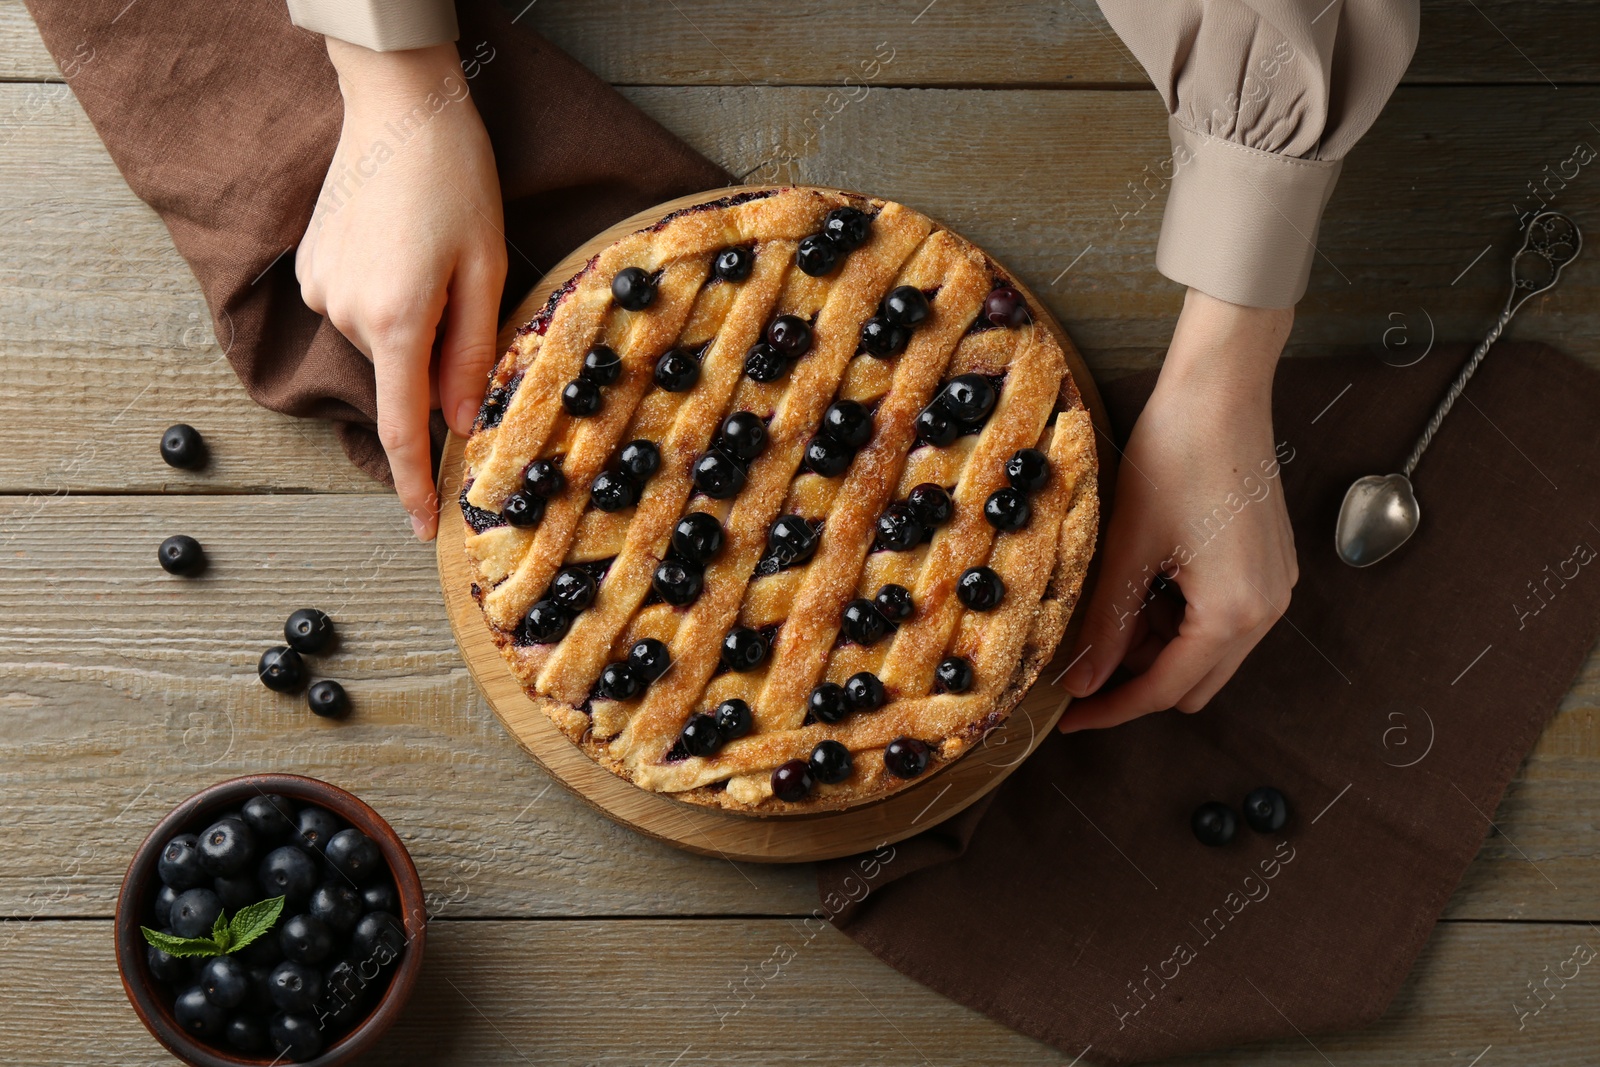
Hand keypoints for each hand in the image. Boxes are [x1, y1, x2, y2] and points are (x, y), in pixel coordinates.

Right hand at [296, 39, 507, 539]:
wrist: (399, 106)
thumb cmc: (457, 182)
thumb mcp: (487, 271)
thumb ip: (471, 354)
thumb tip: (460, 424)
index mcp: (397, 322)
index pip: (402, 428)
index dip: (414, 483)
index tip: (422, 528)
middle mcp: (346, 314)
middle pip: (402, 373)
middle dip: (435, 361)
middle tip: (464, 292)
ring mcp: (320, 290)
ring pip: (382, 340)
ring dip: (414, 321)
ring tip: (434, 255)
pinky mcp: (310, 267)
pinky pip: (359, 308)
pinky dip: (388, 296)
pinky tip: (403, 247)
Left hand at [1058, 289, 1297, 730]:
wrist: (1221, 393)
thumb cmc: (1175, 460)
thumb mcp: (1128, 551)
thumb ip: (1107, 626)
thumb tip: (1082, 683)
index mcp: (1233, 615)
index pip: (1164, 690)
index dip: (1111, 708)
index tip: (1069, 719)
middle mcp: (1266, 611)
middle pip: (1193, 682)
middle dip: (1136, 678)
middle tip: (1081, 656)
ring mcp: (1274, 588)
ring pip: (1208, 651)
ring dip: (1158, 644)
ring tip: (1111, 600)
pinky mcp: (1270, 565)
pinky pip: (1223, 616)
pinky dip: (1181, 616)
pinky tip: (1146, 580)